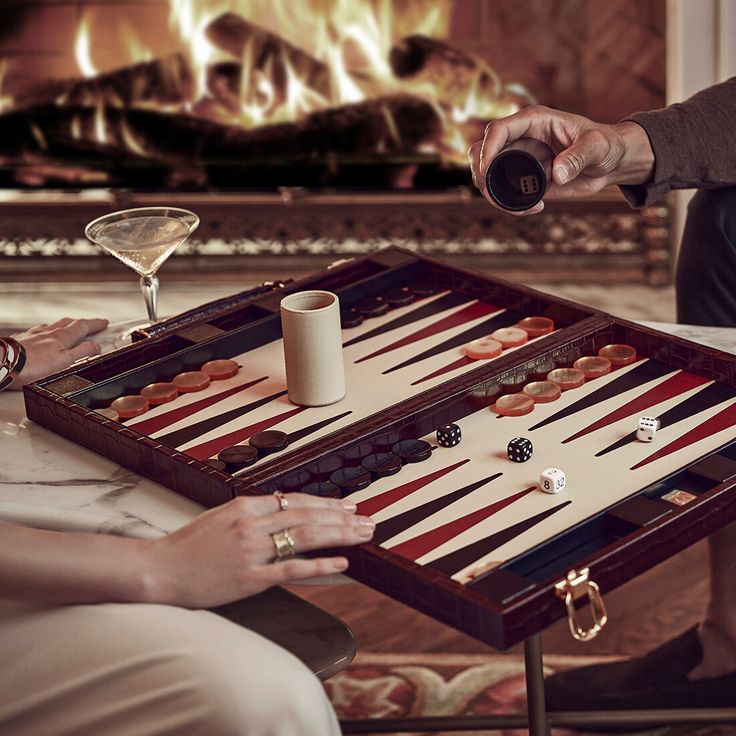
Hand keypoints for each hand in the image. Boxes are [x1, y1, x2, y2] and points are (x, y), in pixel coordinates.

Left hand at [8, 317, 107, 388]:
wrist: (4, 364)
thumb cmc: (33, 366)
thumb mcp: (65, 362)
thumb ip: (82, 353)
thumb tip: (96, 346)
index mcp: (62, 337)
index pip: (83, 326)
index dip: (95, 324)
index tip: (104, 323)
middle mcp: (49, 332)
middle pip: (70, 323)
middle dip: (82, 323)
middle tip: (91, 324)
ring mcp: (35, 334)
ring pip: (54, 325)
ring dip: (66, 324)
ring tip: (71, 327)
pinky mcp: (23, 339)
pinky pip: (39, 330)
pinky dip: (48, 330)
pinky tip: (45, 335)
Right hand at [143, 493, 374, 607]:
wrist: (157, 570)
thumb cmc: (186, 547)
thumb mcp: (219, 518)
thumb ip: (251, 514)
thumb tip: (280, 510)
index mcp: (245, 507)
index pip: (295, 501)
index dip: (326, 503)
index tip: (348, 506)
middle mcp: (252, 524)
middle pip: (308, 516)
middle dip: (342, 517)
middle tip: (368, 520)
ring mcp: (252, 550)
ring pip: (306, 536)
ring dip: (340, 534)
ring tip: (363, 535)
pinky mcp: (250, 578)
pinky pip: (292, 568)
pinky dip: (320, 564)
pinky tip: (341, 561)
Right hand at [469, 105, 654, 213]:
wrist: (611, 162)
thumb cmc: (606, 145)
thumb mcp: (597, 147)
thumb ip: (577, 157)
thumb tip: (556, 174)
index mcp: (533, 121)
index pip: (498, 130)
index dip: (488, 148)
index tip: (488, 170)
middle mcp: (521, 139)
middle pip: (481, 151)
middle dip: (480, 173)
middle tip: (493, 193)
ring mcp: (519, 160)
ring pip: (486, 173)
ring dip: (491, 192)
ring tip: (516, 206)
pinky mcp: (524, 179)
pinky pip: (504, 191)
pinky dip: (509, 204)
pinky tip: (534, 208)